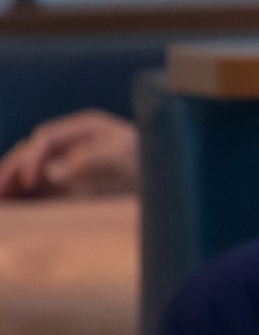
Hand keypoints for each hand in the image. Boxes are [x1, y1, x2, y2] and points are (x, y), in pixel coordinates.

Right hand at [0, 109, 140, 197]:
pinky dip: (20, 195)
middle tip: (0, 191)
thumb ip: (92, 159)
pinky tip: (9, 207)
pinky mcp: (65, 182)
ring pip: (27, 169)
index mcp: (85, 127)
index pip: (46, 137)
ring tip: (0, 200)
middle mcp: (71, 141)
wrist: (166, 179)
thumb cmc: (149, 162)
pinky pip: (35, 187)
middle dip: (12, 169)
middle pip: (30, 152)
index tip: (29, 179)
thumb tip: (53, 170)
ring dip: (10, 182)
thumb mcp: (127, 156)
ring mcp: (66, 161)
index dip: (32, 157)